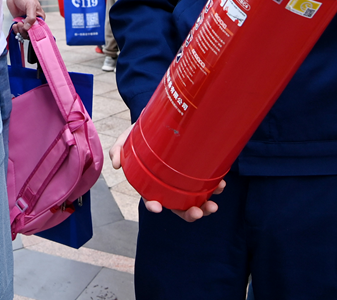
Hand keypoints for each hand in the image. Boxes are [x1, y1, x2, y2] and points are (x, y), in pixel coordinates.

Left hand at [5, 0, 42, 34]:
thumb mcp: (30, 5)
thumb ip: (31, 17)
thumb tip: (27, 27)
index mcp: (40, 17)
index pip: (39, 29)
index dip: (34, 32)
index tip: (28, 31)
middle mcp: (33, 21)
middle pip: (31, 33)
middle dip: (25, 31)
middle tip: (21, 25)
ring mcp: (26, 22)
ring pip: (24, 33)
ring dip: (20, 31)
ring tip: (18, 24)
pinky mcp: (19, 22)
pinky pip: (18, 30)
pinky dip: (16, 30)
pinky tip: (15, 25)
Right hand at [108, 126, 224, 221]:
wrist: (160, 122)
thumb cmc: (142, 136)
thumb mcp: (126, 139)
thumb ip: (118, 150)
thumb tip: (116, 164)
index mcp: (150, 183)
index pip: (151, 198)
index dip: (153, 205)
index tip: (158, 207)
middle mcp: (168, 186)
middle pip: (178, 207)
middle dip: (189, 213)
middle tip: (198, 212)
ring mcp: (183, 182)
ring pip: (195, 201)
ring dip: (205, 206)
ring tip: (213, 204)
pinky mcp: (196, 173)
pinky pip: (207, 185)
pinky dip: (214, 188)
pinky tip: (220, 184)